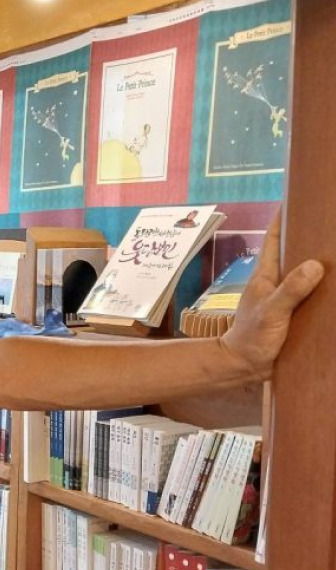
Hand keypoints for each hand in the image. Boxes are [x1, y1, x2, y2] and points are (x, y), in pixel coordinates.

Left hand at [220, 211, 323, 379]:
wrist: (246, 366)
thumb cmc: (252, 336)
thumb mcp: (272, 311)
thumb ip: (291, 290)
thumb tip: (315, 264)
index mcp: (266, 275)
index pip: (274, 239)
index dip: (283, 219)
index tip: (295, 199)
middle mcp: (276, 282)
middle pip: (294, 253)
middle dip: (309, 238)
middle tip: (329, 224)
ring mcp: (285, 297)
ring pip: (305, 274)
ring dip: (320, 264)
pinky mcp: (294, 313)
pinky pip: (312, 295)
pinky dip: (323, 288)